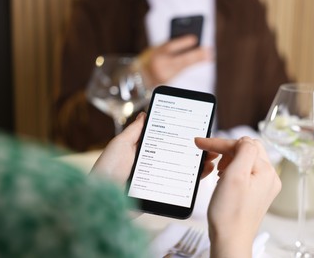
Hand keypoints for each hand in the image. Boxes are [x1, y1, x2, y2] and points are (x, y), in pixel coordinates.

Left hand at [91, 112, 215, 185]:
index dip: (181, 136)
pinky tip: (202, 174)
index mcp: (142, 151)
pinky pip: (178, 186)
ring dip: (198, 164)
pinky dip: (192, 181)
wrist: (101, 200)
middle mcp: (152, 165)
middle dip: (195, 150)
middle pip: (177, 155)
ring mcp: (157, 179)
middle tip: (210, 146)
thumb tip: (145, 114)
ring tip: (212, 159)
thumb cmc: (107, 169)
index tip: (196, 130)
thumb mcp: (120, 144)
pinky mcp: (159, 193)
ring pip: (181, 170)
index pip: (166, 141)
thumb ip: (135, 131)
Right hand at [139, 35, 210, 85]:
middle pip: (180, 60)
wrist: (139, 75)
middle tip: (208, 51)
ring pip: (183, 67)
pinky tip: (201, 60)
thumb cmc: (152, 57)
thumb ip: (171, 46)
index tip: (195, 39)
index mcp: (155, 53)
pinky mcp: (166, 81)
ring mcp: (163, 75)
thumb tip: (191, 42)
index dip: (182, 43)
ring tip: (209, 56)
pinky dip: (191, 64)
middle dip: (195, 56)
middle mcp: (159, 65)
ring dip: (197, 60)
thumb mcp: (157, 48)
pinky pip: (181, 71)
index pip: (170, 47)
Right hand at [195, 137, 281, 257]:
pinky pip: (246, 171)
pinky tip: (223, 178)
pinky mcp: (256, 193)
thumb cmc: (230, 212)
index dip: (220, 143)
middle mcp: (269, 177)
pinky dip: (232, 170)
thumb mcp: (235, 176)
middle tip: (210, 157)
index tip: (201, 143)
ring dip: (229, 159)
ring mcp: (264, 186)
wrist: (230, 239)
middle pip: (247, 149)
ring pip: (246, 160)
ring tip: (217, 170)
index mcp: (266, 170)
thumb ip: (243, 151)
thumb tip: (244, 140)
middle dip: (226, 150)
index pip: (243, 144)